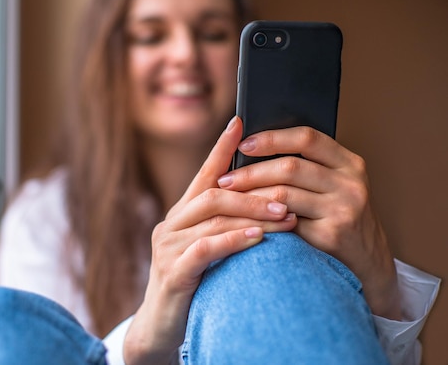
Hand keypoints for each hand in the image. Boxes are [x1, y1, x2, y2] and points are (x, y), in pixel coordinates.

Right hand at [124, 117, 296, 364]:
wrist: (161, 327)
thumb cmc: (194, 285)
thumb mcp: (208, 250)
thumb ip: (226, 226)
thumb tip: (266, 206)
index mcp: (181, 215)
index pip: (203, 174)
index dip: (220, 147)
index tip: (241, 121)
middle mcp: (171, 225)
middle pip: (213, 194)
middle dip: (253, 192)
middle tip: (288, 196)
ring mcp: (168, 248)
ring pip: (212, 219)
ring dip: (252, 216)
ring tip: (286, 218)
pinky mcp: (172, 273)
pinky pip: (204, 249)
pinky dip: (232, 240)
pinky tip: (256, 238)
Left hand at [218, 126, 400, 319]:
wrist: (367, 261)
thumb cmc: (337, 217)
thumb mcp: (332, 186)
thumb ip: (305, 168)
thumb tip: (248, 151)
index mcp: (349, 162)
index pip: (307, 138)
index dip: (272, 138)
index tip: (243, 144)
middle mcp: (350, 182)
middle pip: (290, 166)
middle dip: (252, 172)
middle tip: (225, 180)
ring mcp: (344, 208)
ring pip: (284, 193)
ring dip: (250, 196)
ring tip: (229, 199)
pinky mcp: (332, 234)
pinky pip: (285, 222)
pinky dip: (261, 219)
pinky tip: (245, 219)